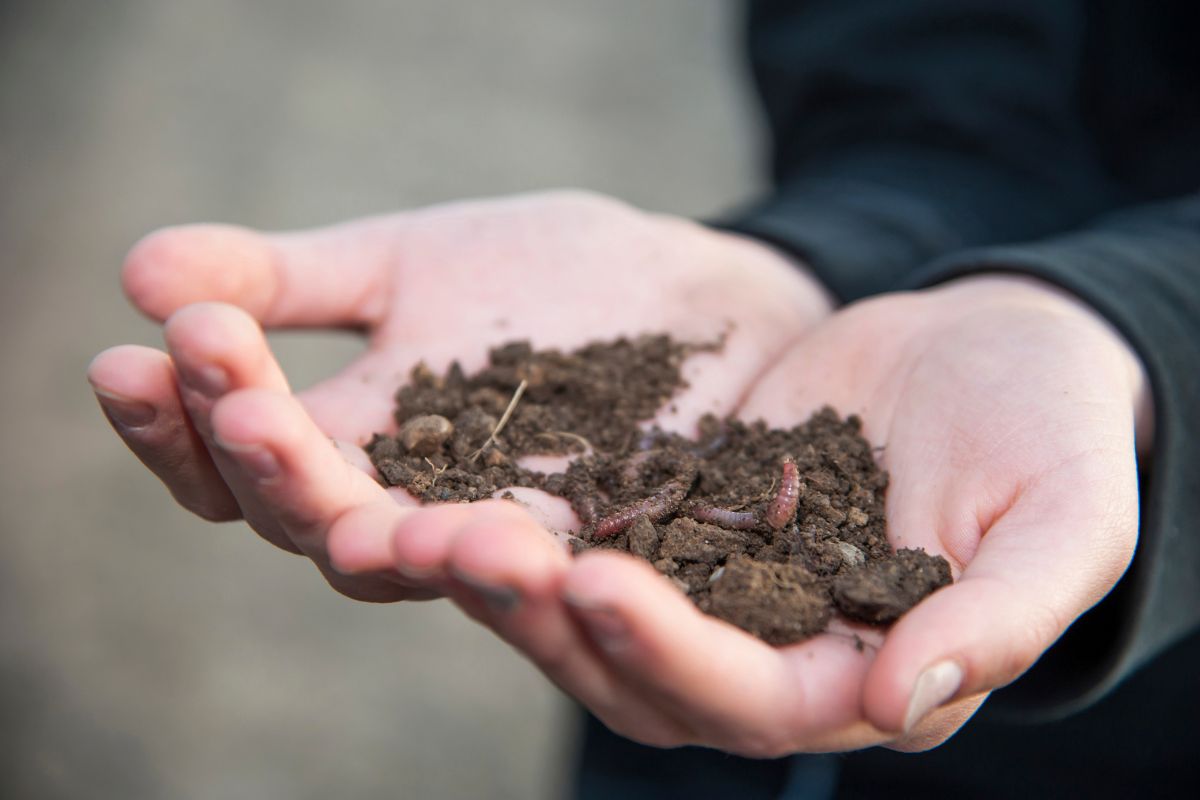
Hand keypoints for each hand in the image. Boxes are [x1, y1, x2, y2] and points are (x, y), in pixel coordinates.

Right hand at [88, 191, 832, 599]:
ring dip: (367, 535)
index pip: (238, 459)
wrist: (701, 294)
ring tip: (353, 517)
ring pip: (408, 566)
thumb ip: (293, 279)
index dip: (175, 421)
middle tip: (228, 392)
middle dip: (261, 453)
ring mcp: (499, 535)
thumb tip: (141, 273)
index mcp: (355, 443)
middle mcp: (409, 506)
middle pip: (306, 519)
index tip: (127, 356)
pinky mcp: (593, 551)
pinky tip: (497, 543)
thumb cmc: (553, 278)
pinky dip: (506, 567)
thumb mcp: (412, 260)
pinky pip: (540, 577)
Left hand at [410, 274, 1149, 753]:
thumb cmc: (1046, 435)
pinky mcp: (662, 508)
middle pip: (630, 664)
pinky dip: (515, 503)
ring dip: (501, 571)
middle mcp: (756, 648)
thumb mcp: (1055, 522)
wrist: (989, 353)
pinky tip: (446, 465)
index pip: (744, 698)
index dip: (667, 653)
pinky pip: (576, 517)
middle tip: (462, 545)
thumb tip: (903, 701)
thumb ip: (996, 619)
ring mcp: (699, 579)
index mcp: (849, 676)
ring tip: (427, 517)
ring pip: (580, 601)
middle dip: (544, 614)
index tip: (596, 583)